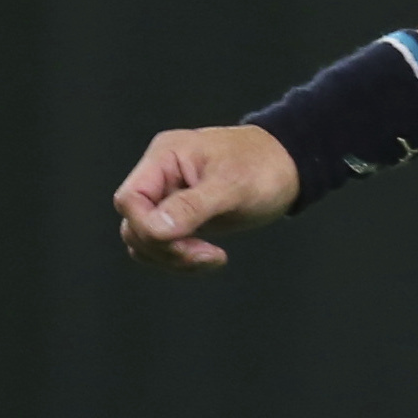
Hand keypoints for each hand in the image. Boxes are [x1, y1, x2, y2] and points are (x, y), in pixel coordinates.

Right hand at [112, 122, 299, 271]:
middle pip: (134, 225)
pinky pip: (164, 246)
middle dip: (166, 248)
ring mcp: (168, 198)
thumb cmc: (264, 167)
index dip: (145, 227)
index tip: (182, 240)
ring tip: (214, 258)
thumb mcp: (232, 186)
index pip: (129, 199)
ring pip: (145, 241)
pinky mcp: (180, 218)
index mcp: (165, 157)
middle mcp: (160, 177)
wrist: (288, 168)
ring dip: (174, 259)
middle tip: (207, 254)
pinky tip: (211, 259)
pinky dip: (182, 260)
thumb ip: (193, 206)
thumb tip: (156, 229)